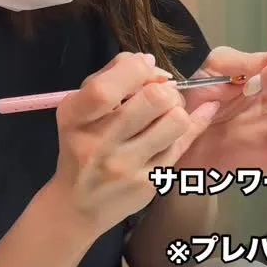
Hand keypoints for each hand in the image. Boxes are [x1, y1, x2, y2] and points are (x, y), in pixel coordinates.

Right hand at [49, 52, 218, 238]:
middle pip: (155, 99)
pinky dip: (189, 128)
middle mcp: (99, 143)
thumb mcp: (80, 110)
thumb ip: (110, 78)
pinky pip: (183, 145)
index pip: (107, 89)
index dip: (136, 70)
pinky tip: (188, 122)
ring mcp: (125, 166)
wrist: (79, 204)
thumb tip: (149, 61)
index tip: (144, 69)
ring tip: (167, 117)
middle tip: (162, 97)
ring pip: (176, 121)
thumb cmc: (80, 147)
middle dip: (165, 90)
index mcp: (76, 117)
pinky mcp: (149, 183)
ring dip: (177, 111)